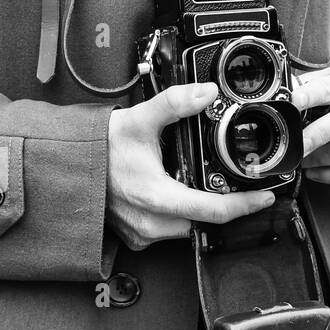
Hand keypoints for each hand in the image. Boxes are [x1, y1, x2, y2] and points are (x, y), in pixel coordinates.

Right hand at [107, 82, 276, 250]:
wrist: (67, 164)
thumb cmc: (97, 149)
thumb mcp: (138, 120)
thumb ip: (174, 103)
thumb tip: (205, 93)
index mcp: (156, 196)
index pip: (212, 210)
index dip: (243, 205)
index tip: (262, 198)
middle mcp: (149, 221)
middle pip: (201, 222)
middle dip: (215, 206)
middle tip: (224, 185)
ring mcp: (140, 232)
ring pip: (184, 229)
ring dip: (193, 211)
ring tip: (190, 186)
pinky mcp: (133, 236)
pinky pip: (165, 232)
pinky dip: (173, 217)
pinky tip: (168, 196)